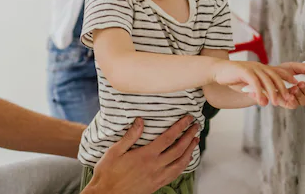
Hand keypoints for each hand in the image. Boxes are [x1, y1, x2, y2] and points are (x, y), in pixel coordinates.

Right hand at [84, 116, 199, 193]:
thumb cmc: (108, 172)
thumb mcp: (115, 151)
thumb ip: (130, 136)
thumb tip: (141, 120)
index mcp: (145, 156)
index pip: (168, 138)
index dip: (180, 127)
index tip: (188, 119)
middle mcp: (155, 167)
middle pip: (178, 149)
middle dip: (189, 136)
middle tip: (196, 126)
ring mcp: (157, 177)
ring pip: (180, 163)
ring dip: (190, 151)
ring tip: (195, 141)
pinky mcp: (156, 185)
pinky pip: (175, 174)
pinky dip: (183, 165)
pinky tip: (186, 160)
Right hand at [212, 60, 296, 106]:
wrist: (218, 71)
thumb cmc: (234, 78)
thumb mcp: (248, 85)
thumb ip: (257, 91)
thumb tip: (265, 100)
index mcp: (262, 68)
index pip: (279, 71)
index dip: (289, 78)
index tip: (296, 87)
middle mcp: (259, 66)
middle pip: (275, 76)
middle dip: (283, 88)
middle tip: (288, 99)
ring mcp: (252, 68)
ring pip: (266, 79)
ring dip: (272, 92)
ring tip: (275, 103)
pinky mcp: (244, 71)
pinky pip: (254, 82)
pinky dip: (259, 92)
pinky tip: (261, 100)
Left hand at [274, 62, 304, 108]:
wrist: (270, 75)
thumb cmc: (284, 71)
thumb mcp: (295, 67)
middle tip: (301, 83)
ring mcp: (297, 99)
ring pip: (304, 101)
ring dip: (300, 94)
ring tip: (294, 88)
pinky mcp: (289, 103)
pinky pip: (294, 105)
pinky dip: (293, 100)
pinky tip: (290, 95)